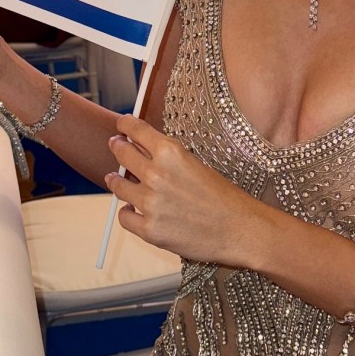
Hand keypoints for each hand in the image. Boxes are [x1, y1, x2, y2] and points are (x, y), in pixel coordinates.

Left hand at [106, 115, 264, 266]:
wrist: (239, 229)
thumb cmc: (223, 196)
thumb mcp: (196, 163)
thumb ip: (168, 156)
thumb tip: (142, 149)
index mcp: (170, 152)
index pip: (135, 130)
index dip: (125, 125)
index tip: (121, 126)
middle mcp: (156, 174)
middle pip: (122, 153)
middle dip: (117, 146)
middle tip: (116, 145)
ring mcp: (150, 203)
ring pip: (118, 185)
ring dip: (117, 180)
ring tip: (117, 179)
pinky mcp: (149, 229)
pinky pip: (124, 217)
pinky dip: (128, 212)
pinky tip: (133, 210)